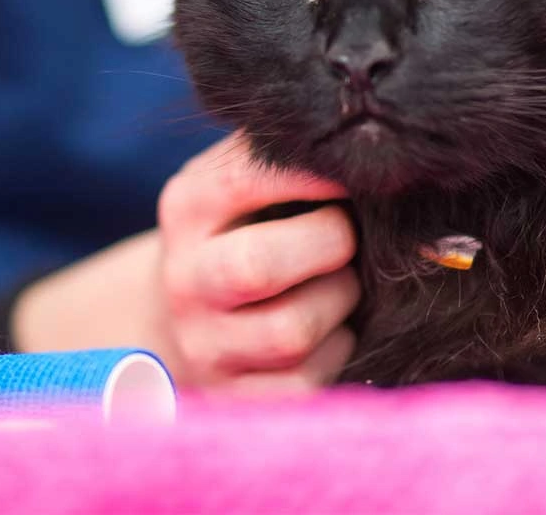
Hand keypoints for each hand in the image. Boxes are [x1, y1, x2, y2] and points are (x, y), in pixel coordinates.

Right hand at [157, 133, 356, 395]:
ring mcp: (205, 345)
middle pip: (257, 267)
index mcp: (186, 209)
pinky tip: (330, 330)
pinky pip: (303, 382)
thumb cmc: (238, 232)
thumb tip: (361, 148)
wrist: (184, 314)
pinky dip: (335, 352)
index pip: (246, 178)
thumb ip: (282, 159)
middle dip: (327, 246)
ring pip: (290, 332)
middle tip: (347, 237)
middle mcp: (185, 279)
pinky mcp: (233, 396)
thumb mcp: (238, 185)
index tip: (353, 174)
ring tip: (341, 283)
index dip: (313, 175)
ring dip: (338, 302)